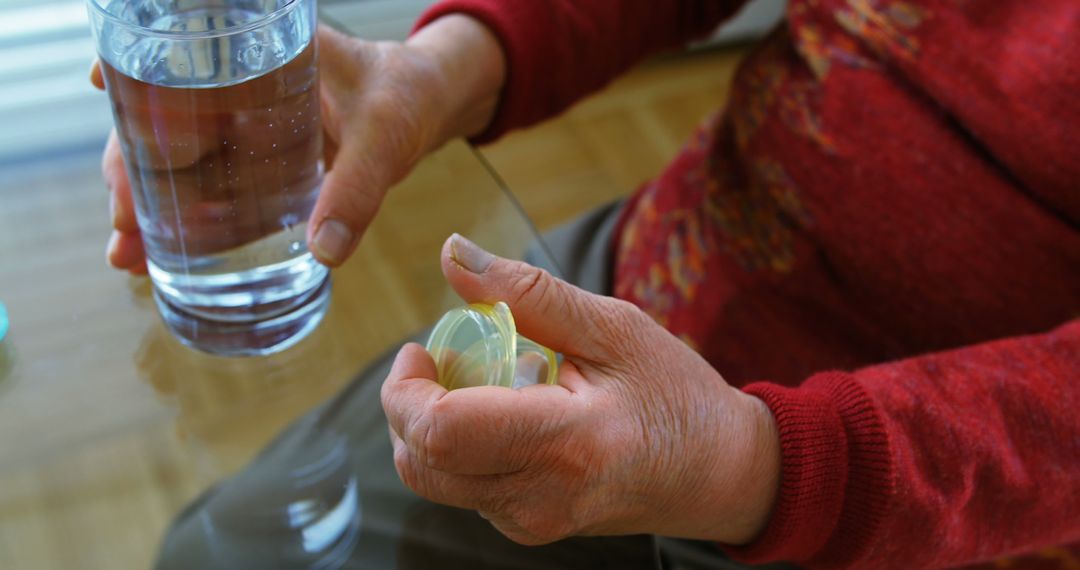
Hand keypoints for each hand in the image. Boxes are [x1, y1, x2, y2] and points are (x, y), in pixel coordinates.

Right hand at [92, 16, 505, 272]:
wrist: (426, 105)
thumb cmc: (404, 98)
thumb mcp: (386, 135)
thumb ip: (358, 188)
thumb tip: (325, 253)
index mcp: (259, 55)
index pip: (178, 62)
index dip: (131, 85)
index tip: (103, 106)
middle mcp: (238, 87)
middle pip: (162, 122)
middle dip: (129, 172)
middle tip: (121, 226)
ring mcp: (244, 126)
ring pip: (178, 160)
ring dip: (149, 205)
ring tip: (129, 257)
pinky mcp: (259, 161)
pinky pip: (213, 186)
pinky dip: (189, 219)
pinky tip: (165, 256)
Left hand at [381, 234, 780, 545]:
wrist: (719, 474)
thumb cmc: (675, 395)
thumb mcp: (613, 328)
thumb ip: (527, 293)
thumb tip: (451, 252)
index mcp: (565, 444)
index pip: (441, 432)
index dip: (407, 388)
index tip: (421, 347)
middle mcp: (539, 499)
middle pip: (421, 461)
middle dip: (409, 403)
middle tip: (447, 357)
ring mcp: (531, 524)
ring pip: (432, 477)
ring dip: (432, 423)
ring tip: (485, 384)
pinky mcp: (527, 530)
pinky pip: (461, 487)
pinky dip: (459, 445)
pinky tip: (504, 414)